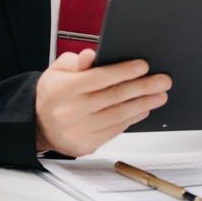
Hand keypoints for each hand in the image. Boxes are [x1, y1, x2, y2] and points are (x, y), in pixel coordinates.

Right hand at [35, 49, 170, 156]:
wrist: (38, 125)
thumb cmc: (53, 94)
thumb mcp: (58, 71)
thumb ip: (77, 62)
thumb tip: (92, 56)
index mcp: (64, 89)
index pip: (100, 78)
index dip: (124, 71)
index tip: (144, 66)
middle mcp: (72, 111)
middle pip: (114, 97)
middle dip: (143, 87)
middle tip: (163, 81)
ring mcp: (79, 130)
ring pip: (118, 115)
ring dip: (143, 104)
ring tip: (160, 95)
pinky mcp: (86, 145)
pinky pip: (115, 130)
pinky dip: (132, 119)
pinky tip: (143, 109)